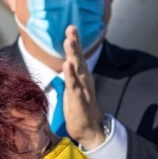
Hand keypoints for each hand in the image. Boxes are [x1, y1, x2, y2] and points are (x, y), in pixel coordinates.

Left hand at [62, 25, 106, 148]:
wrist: (91, 130)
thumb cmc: (80, 110)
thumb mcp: (73, 90)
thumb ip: (70, 77)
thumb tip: (66, 64)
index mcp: (82, 77)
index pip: (77, 57)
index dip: (75, 42)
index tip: (71, 27)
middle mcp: (84, 81)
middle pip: (79, 59)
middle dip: (75, 43)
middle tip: (71, 28)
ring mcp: (83, 90)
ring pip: (77, 69)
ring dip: (73, 54)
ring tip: (68, 41)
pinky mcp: (79, 101)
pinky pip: (74, 86)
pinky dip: (70, 75)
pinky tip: (67, 65)